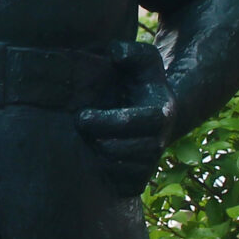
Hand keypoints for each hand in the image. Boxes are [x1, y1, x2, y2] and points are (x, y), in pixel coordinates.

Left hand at [78, 41, 173, 197]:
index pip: (139, 123)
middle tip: (78, 130)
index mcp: (160, 112)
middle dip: (99, 142)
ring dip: (100, 161)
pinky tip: (92, 160)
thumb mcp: (141, 59)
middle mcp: (160, 141)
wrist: (153, 113)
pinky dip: (107, 177)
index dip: (108, 122)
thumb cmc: (141, 81)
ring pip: (125, 171)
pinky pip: (124, 187)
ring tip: (84, 144)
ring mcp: (152, 163)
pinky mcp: (141, 179)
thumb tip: (114, 53)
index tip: (81, 116)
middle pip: (130, 151)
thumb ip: (129, 51)